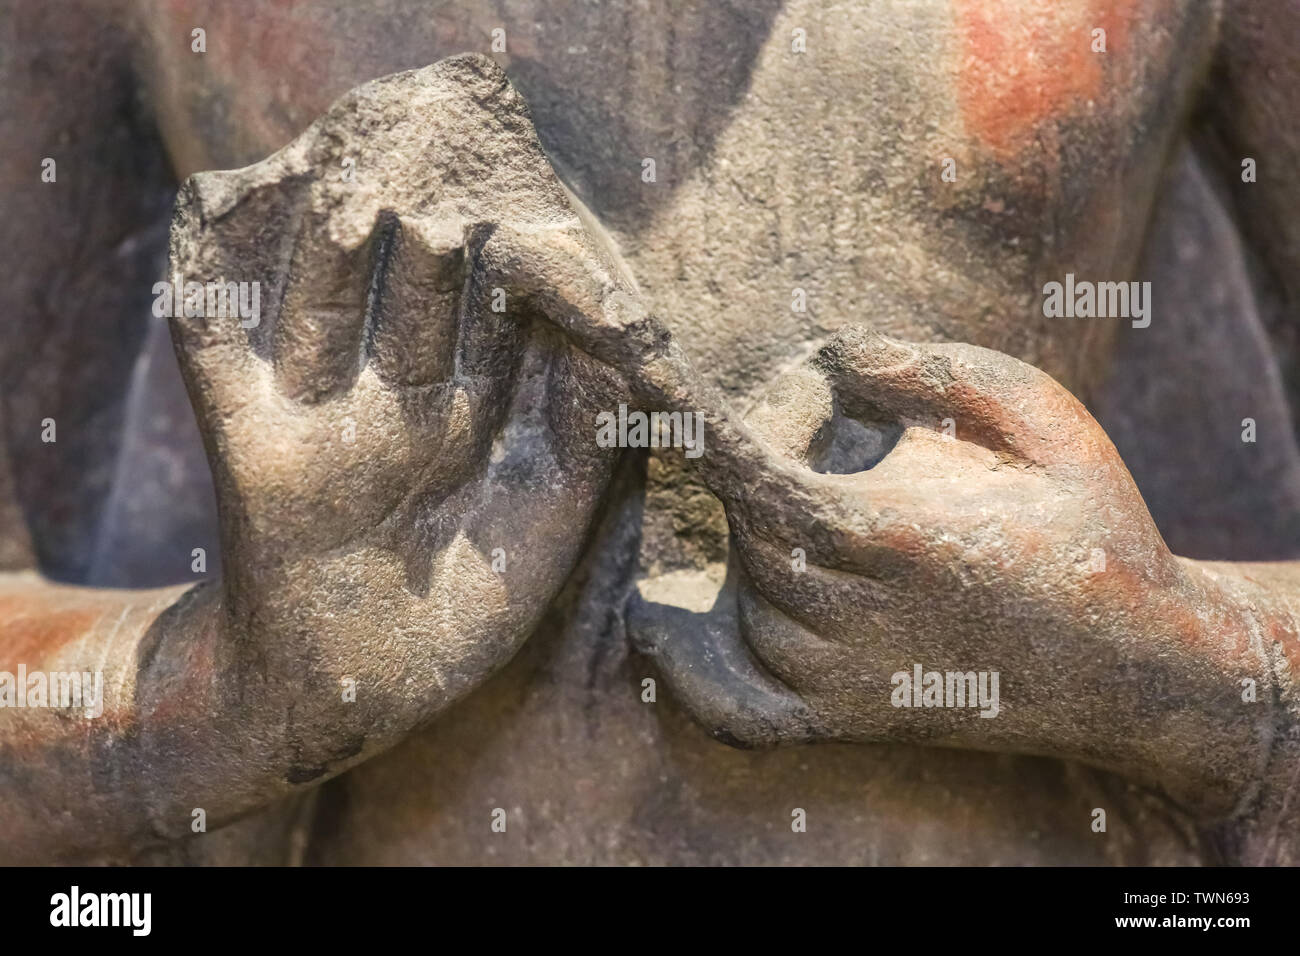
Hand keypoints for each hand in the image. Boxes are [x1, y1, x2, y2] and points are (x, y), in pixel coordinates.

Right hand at [166, 55, 627, 744]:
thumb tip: (634, 347)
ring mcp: (321, 420)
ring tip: (360, 210)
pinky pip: (217, 368)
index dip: (517, 275)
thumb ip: (587, 434)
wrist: (352, 688)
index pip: (494, 324)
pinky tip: (208, 256)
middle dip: (432, 255)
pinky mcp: (252, 454)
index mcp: (467, 408)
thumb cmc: (464, 607)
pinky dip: (208, 312)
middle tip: (454, 191)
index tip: (548, 221)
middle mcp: (394, 400)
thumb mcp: (546, 516)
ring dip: (336, 269)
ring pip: (325, 320)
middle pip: (411, 306)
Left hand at [628, 327, 1267, 812]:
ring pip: (743, 578)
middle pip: (746, 506)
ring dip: (769, 523)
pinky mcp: (835, 718)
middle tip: (847, 416)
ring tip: (861, 499)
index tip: (628, 355)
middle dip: (778, 441)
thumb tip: (830, 354)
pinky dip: (685, 660)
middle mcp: (841, 618)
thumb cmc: (1089, 525)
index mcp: (887, 537)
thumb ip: (931, 369)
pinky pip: (727, 699)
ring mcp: (832, 679)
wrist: (1132, 668)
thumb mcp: (1039, 416)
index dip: (682, 410)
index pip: (745, 466)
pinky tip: (657, 614)